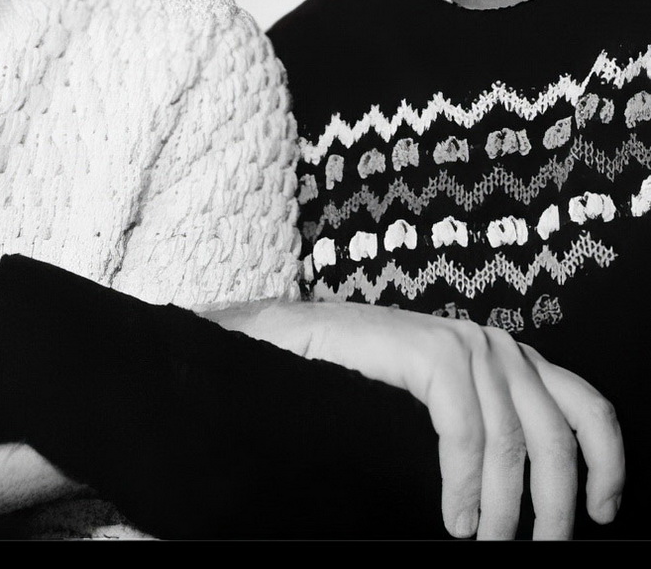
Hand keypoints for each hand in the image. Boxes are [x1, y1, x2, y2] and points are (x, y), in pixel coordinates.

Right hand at [210, 299, 623, 539]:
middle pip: (558, 432)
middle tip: (530, 549)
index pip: (586, 406)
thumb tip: (529, 499)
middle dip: (555, 504)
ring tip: (481, 541)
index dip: (606, 463)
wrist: (284, 348)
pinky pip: (467, 428)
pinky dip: (467, 482)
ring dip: (506, 506)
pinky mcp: (428, 349)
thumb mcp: (440, 418)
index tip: (603, 514)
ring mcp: (462, 342)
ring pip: (516, 438)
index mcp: (507, 360)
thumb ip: (486, 436)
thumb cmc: (358, 393)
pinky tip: (454, 518)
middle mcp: (494, 344)